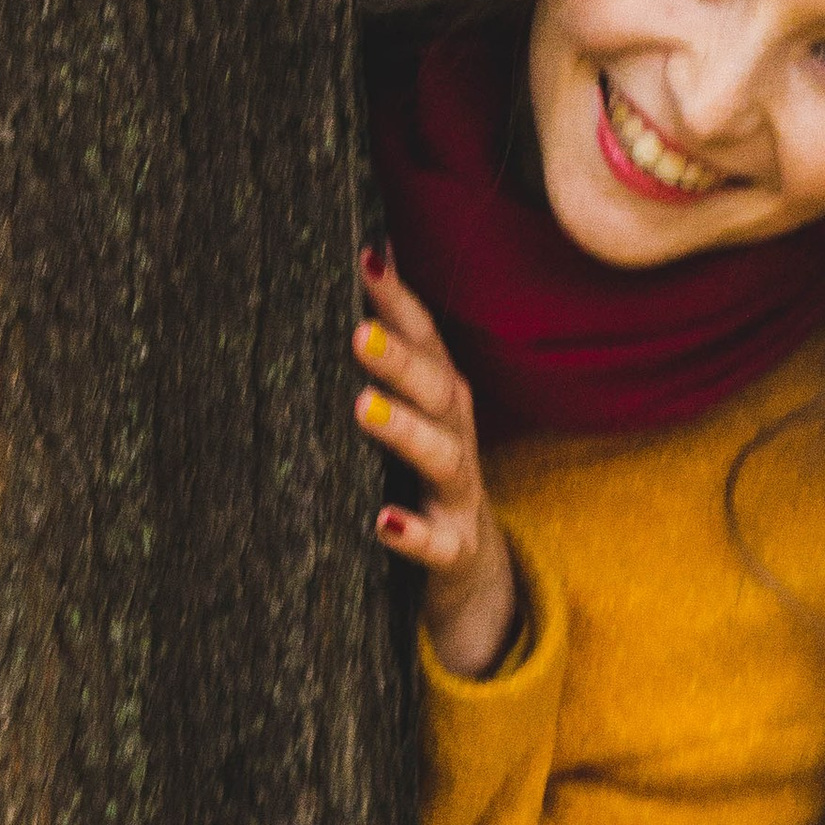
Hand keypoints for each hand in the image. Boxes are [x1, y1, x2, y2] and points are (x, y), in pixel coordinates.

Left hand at [352, 249, 518, 677]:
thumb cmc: (418, 474)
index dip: (399, 301)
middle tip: (355, 333)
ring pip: (442, 457)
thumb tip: (363, 258)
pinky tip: (383, 522)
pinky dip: (414, 533)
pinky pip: (439, 544)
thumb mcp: (410, 411)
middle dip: (400, 359)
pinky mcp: (456, 550)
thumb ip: (388, 353)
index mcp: (441, 397)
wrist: (469, 567)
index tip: (365, 260)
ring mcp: (459, 494)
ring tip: (364, 408)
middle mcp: (456, 435)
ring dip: (405, 431)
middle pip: (436, 390)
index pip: (425, 340)